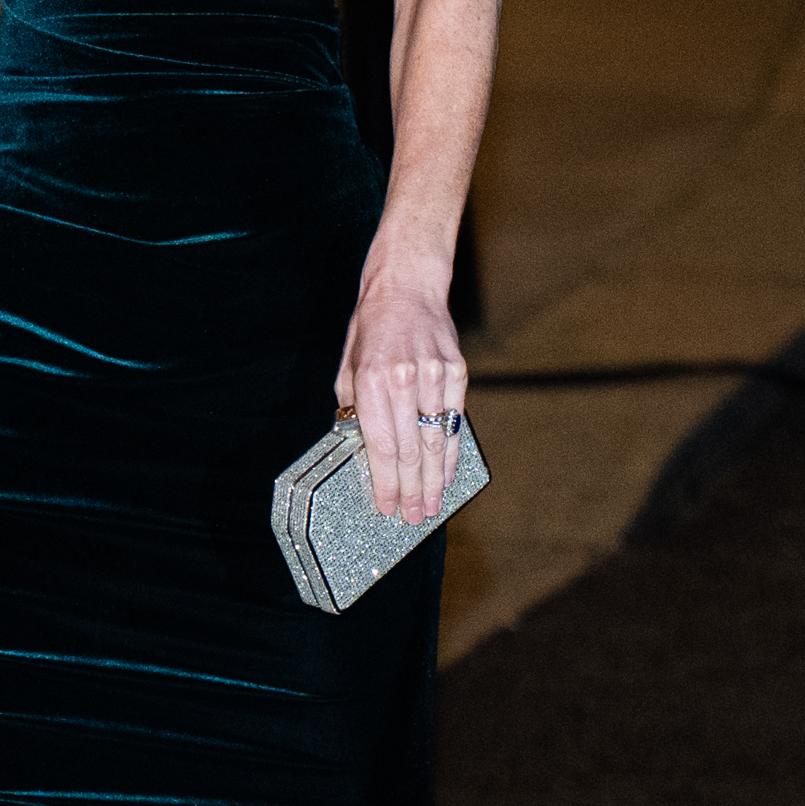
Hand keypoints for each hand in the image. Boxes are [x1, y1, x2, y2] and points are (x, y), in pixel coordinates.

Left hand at [334, 272, 465, 525]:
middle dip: (412, 490)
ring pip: (436, 439)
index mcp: (371, 382)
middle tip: (413, 518)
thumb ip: (353, 410)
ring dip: (435, 479)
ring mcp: (435, 376)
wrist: (407, 287)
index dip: (385, 482)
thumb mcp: (348, 368)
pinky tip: (448, 472)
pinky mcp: (457, 372)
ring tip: (433, 505)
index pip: (381, 445)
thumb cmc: (371, 329)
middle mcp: (404, 380)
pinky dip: (452, 450)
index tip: (386, 507)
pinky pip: (454, 420)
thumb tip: (360, 451)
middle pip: (411, 450)